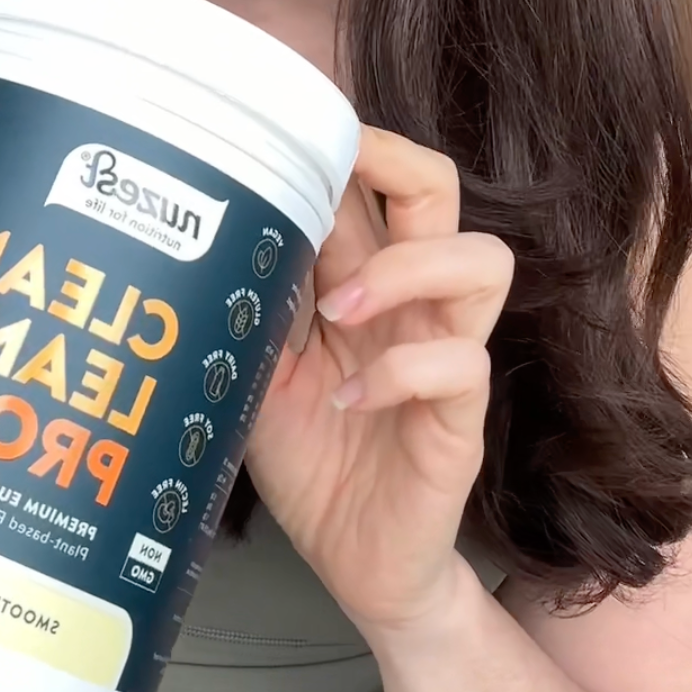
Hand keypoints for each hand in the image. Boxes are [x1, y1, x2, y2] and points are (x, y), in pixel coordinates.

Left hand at [244, 128, 513, 637]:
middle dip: (393, 160)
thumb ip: (255, 306)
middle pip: (442, 193)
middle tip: (336, 166)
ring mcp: (446, 357)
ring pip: (483, 263)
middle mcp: (414, 306)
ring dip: (406, 269)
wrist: (354, 562)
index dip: (351, 146)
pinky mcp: (460, 421)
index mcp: (366, 282)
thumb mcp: (259, 371)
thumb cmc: (310, 458)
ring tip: (340, 308)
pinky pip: (460, 366)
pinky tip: (350, 400)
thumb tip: (209, 235)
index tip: (293, 128)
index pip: (378, 185)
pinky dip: (402, 372)